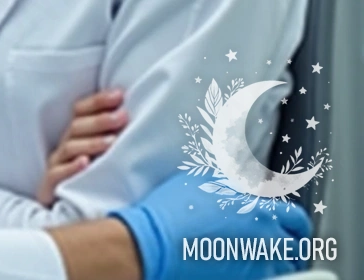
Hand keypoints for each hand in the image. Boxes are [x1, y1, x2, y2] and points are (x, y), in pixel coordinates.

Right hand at [36, 88, 126, 205]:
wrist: (64, 210)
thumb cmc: (89, 179)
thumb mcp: (101, 156)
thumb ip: (112, 138)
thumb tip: (137, 120)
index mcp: (75, 134)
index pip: (81, 110)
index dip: (98, 101)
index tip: (119, 95)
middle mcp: (64, 145)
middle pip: (77, 126)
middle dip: (100, 120)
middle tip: (122, 117)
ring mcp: (56, 164)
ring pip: (70, 147)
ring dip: (91, 142)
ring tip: (112, 143)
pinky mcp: (50, 185)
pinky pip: (57, 173)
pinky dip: (71, 167)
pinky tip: (85, 164)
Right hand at [111, 171, 310, 279]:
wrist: (156, 242)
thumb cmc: (175, 209)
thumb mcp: (205, 183)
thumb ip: (235, 190)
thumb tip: (248, 193)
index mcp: (259, 211)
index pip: (297, 219)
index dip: (296, 224)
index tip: (292, 227)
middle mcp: (266, 241)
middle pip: (297, 249)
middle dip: (291, 248)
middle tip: (279, 247)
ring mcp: (258, 267)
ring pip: (285, 270)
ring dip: (277, 264)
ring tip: (259, 260)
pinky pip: (267, 279)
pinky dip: (261, 274)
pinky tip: (243, 268)